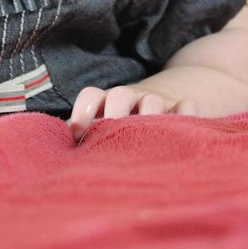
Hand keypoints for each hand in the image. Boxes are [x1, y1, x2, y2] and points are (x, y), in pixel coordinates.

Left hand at [67, 85, 197, 142]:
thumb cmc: (124, 123)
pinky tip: (181, 132)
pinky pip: (187, 106)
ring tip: (147, 141)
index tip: (79, 133)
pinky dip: (186, 115)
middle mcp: (131, 97)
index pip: (91, 95)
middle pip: (119, 95)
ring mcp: (158, 101)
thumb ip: (84, 135)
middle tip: (113, 138)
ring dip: (149, 116)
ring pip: (153, 101)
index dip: (83, 110)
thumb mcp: (103, 125)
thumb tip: (60, 153)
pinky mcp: (182, 107)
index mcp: (107, 101)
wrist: (165, 96)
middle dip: (115, 114)